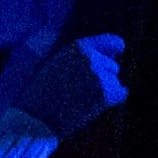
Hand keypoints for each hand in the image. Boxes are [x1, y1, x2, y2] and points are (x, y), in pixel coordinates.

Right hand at [6, 33, 128, 145]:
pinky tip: (95, 106)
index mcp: (78, 47)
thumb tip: (116, 52)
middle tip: (82, 91)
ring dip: (105, 91)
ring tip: (81, 100)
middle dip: (104, 77)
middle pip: (113, 66)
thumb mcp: (58, 63)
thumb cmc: (43, 93)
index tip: (118, 55)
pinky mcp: (105, 93)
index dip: (116, 49)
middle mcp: (90, 57)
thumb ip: (81, 57)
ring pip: (115, 82)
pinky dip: (113, 100)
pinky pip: (121, 94)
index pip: (112, 41)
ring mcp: (99, 75)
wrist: (36, 117)